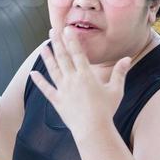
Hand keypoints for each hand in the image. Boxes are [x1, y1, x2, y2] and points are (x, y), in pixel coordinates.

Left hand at [29, 25, 132, 140]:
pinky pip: (46, 89)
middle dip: (57, 42)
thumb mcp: (116, 90)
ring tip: (42, 47)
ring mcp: (63, 90)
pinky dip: (39, 81)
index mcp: (86, 75)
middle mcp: (72, 80)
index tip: (67, 29)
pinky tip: (32, 74)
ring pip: (53, 70)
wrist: (93, 130)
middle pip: (63, 57)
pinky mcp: (57, 101)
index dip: (72, 40)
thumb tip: (127, 58)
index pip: (77, 53)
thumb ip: (120, 72)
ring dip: (47, 57)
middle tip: (52, 30)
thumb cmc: (106, 110)